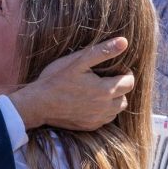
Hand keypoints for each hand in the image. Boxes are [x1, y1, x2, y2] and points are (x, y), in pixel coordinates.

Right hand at [9, 38, 134, 129]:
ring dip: (112, 101)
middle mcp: (104, 107)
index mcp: (105, 90)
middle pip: (125, 98)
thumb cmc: (56, 79)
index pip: (129, 82)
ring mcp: (96, 119)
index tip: (116, 70)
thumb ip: (103, 51)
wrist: (37, 104)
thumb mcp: (78, 61)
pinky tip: (89, 103)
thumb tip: (124, 42)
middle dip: (120, 88)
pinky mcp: (89, 126)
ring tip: (98, 91)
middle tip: (105, 80)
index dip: (125, 74)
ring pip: (116, 111)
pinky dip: (102, 112)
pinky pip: (104, 120)